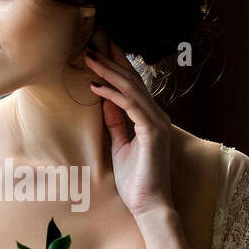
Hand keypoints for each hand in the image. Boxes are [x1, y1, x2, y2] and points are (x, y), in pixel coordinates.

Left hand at [85, 39, 174, 218]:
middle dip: (113, 61)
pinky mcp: (152, 132)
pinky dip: (112, 94)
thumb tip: (105, 101)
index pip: (134, 86)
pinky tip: (95, 86)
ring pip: (132, 89)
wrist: (149, 205)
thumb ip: (116, 122)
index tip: (103, 49)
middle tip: (94, 43)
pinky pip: (130, 106)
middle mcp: (158, 117)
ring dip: (109, 72)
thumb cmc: (135, 180)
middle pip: (134, 81)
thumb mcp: (120, 145)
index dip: (119, 66)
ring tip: (90, 59)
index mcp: (151, 119)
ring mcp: (157, 124)